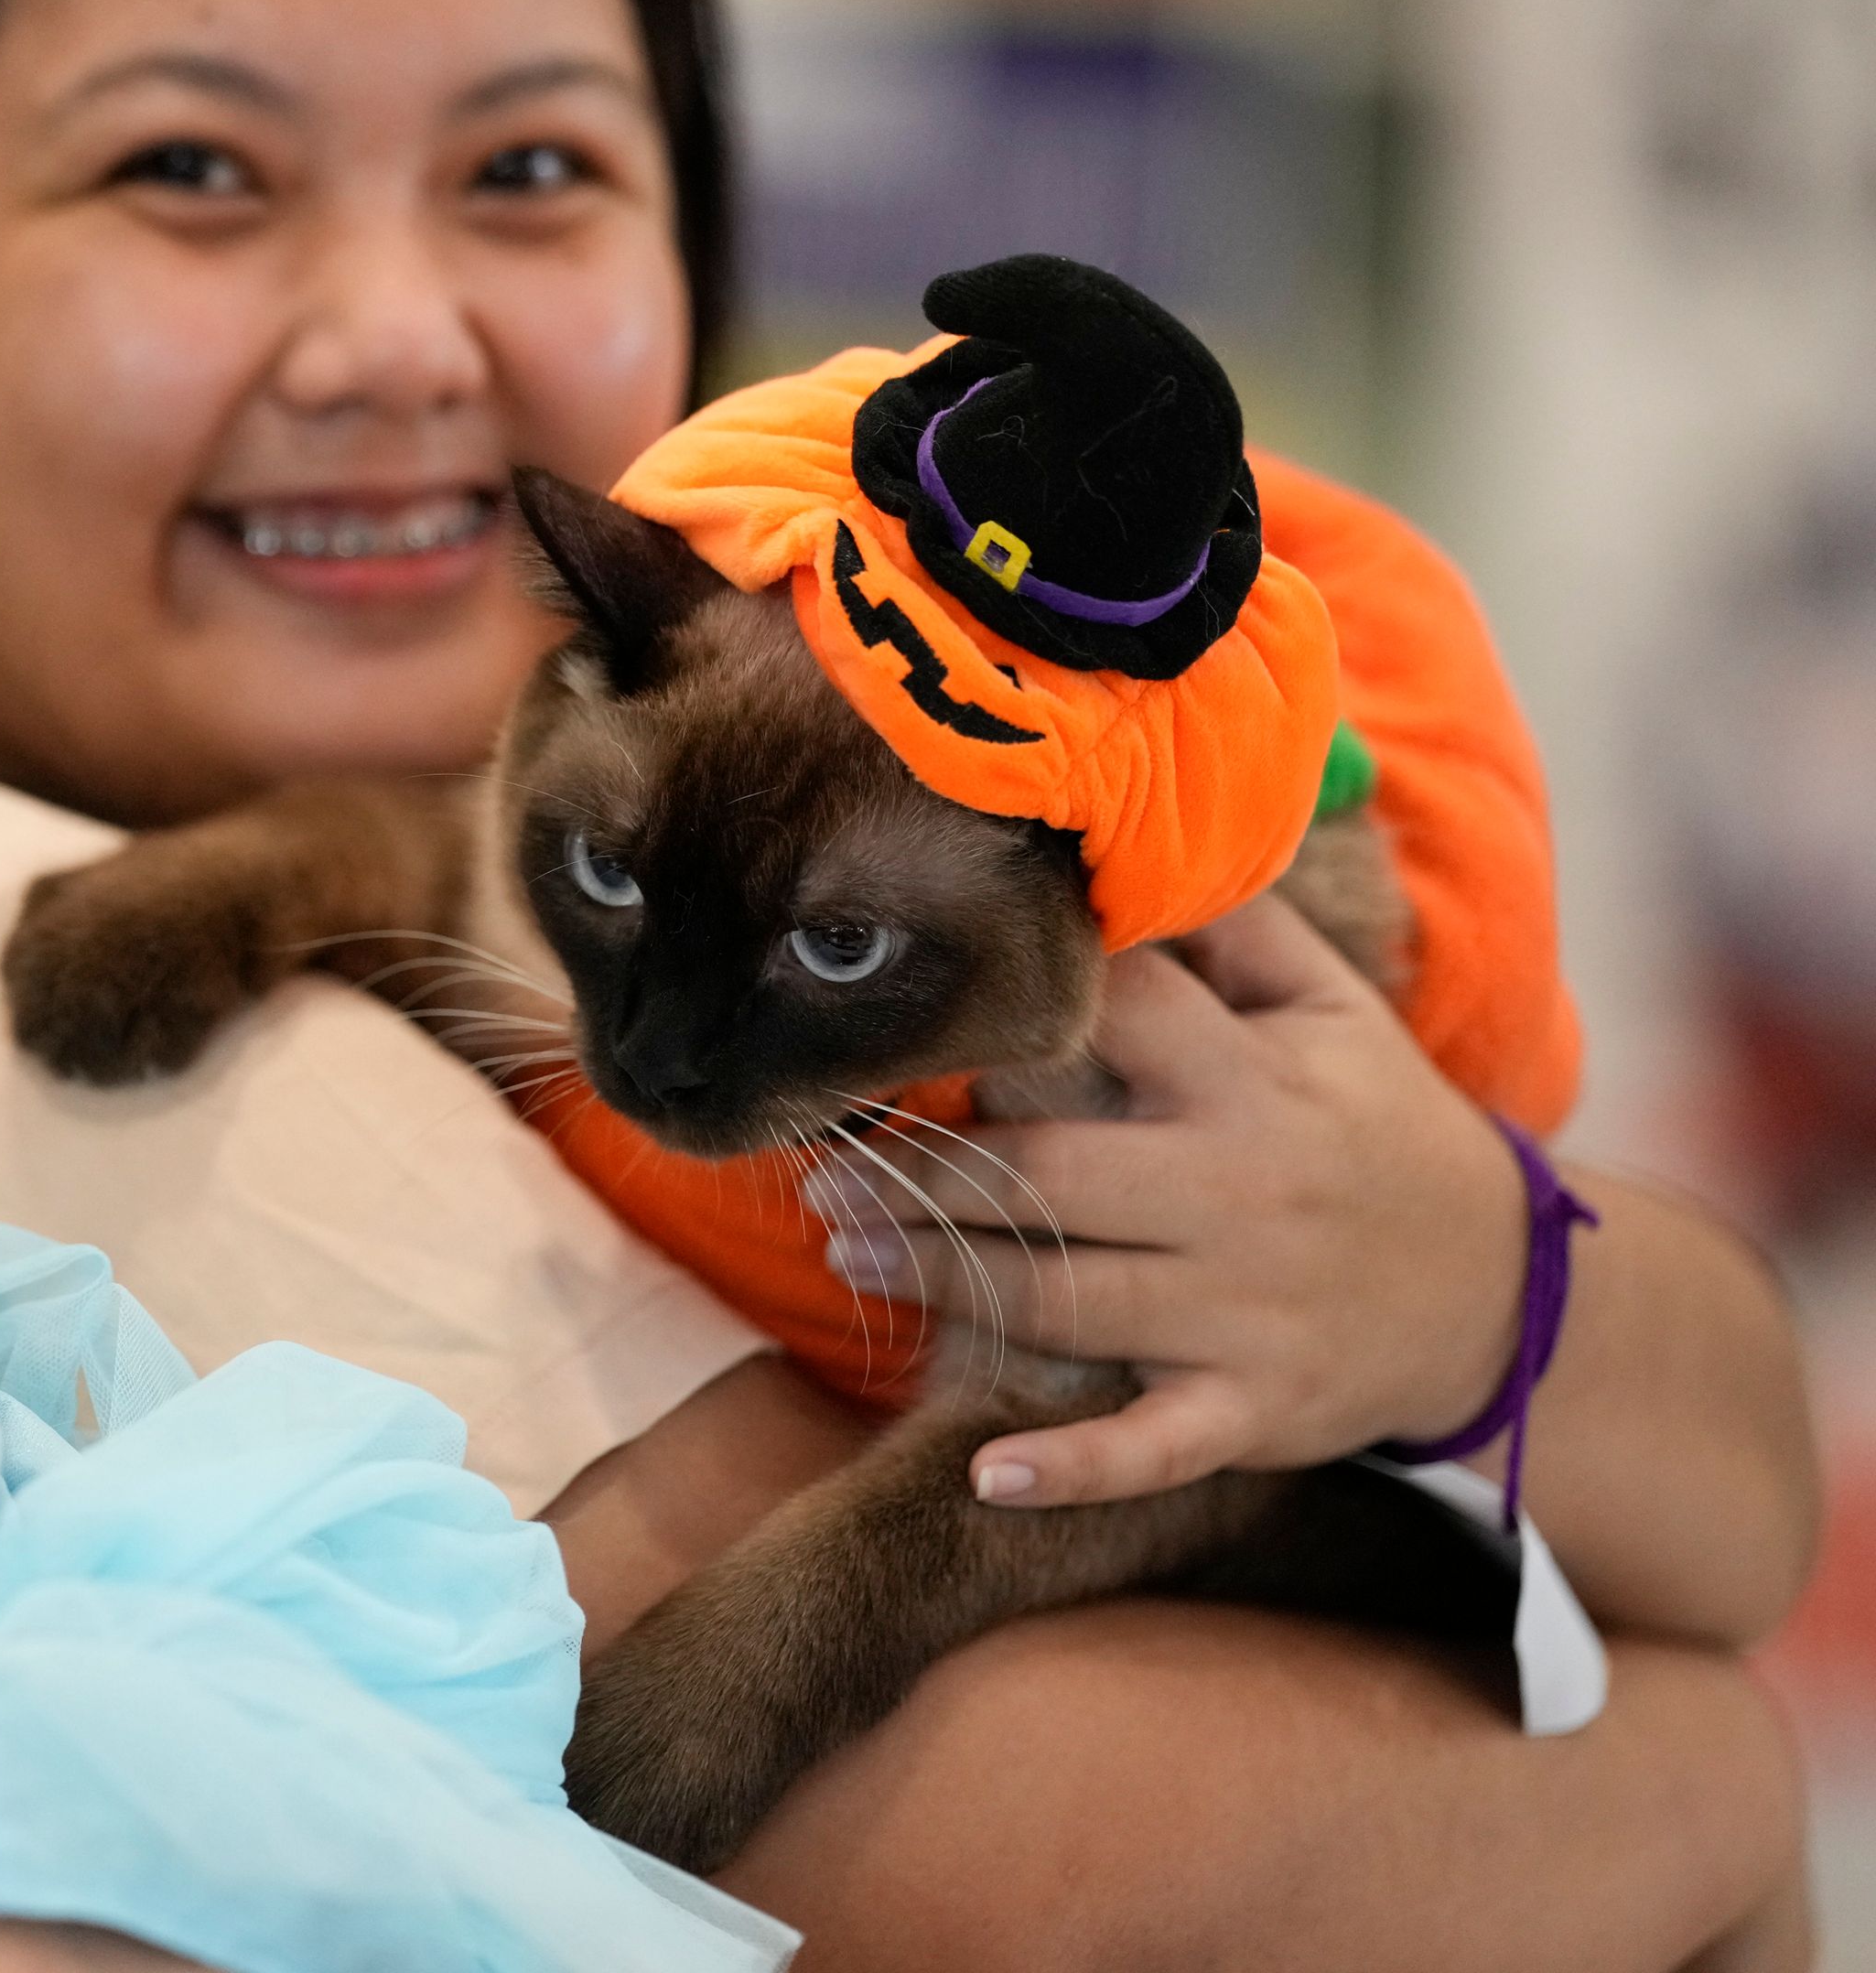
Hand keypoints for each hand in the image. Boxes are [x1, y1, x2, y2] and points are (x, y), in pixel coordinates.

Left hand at [815, 896, 1527, 1507]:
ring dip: (942, 1280)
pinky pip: (1152, 1448)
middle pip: (1048, 1175)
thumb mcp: (1338, 1014)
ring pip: (1064, 1299)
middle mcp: (1241, 1194)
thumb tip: (1137, 847)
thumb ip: (1237, 928)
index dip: (1005, 1008)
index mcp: (1253, 1082)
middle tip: (820, 1174)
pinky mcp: (1254, 1410)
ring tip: (847, 1254)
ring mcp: (1246, 1313)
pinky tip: (989, 1476)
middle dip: (921, 1175)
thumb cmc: (1380, 1129)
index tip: (904, 1014)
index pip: (1111, 1021)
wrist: (1504, 1292)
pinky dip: (1071, 1471)